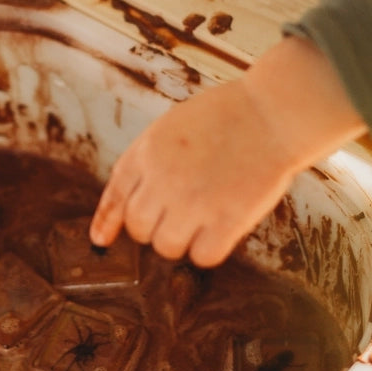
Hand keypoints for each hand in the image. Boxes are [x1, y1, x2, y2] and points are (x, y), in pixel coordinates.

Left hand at [89, 35, 366, 267]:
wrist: (271, 113)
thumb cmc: (226, 116)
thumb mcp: (173, 125)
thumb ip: (150, 158)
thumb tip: (137, 197)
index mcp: (148, 150)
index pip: (116, 194)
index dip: (107, 220)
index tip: (100, 239)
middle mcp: (162, 178)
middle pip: (139, 228)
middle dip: (154, 227)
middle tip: (178, 215)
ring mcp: (192, 201)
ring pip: (166, 247)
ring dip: (182, 240)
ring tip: (203, 217)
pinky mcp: (225, 220)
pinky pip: (202, 256)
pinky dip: (209, 249)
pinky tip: (221, 229)